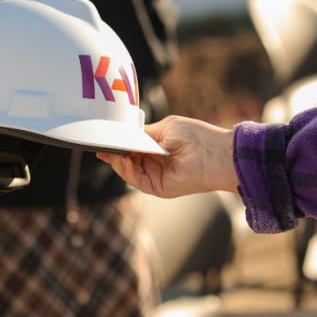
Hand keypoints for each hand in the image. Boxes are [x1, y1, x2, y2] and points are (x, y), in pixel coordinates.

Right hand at [97, 115, 237, 197]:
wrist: (215, 154)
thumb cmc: (195, 136)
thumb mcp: (164, 129)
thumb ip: (142, 134)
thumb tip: (122, 136)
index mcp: (156, 147)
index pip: (131, 146)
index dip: (118, 142)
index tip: (104, 135)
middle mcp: (154, 163)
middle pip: (126, 160)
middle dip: (113, 151)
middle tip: (100, 143)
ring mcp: (155, 176)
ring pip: (128, 171)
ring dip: (117, 160)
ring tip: (110, 149)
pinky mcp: (158, 188)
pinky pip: (136, 180)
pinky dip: (125, 170)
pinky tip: (121, 158)